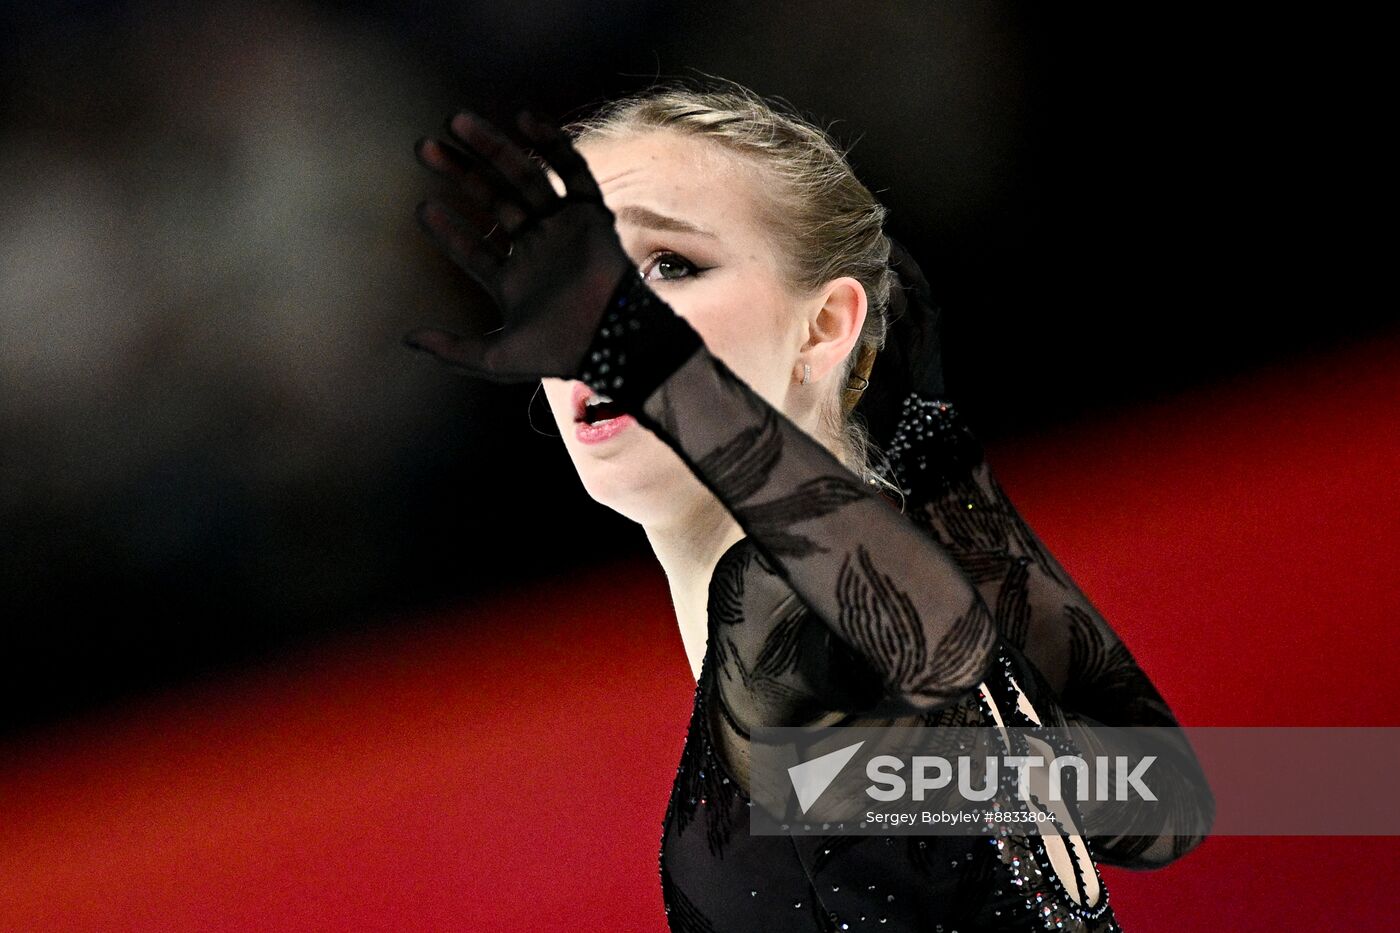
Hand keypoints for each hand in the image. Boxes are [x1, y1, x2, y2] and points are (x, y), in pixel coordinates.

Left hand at [405, 109, 634, 382]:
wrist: (610, 338)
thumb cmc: (557, 351)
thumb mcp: (494, 359)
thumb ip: (452, 351)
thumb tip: (407, 341)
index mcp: (513, 279)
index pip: (473, 247)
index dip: (447, 229)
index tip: (422, 207)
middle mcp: (536, 248)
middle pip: (492, 200)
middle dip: (460, 173)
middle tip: (424, 147)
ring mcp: (562, 228)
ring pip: (524, 177)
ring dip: (492, 147)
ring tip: (456, 121)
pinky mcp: (590, 214)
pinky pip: (572, 171)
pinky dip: (553, 144)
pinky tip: (523, 118)